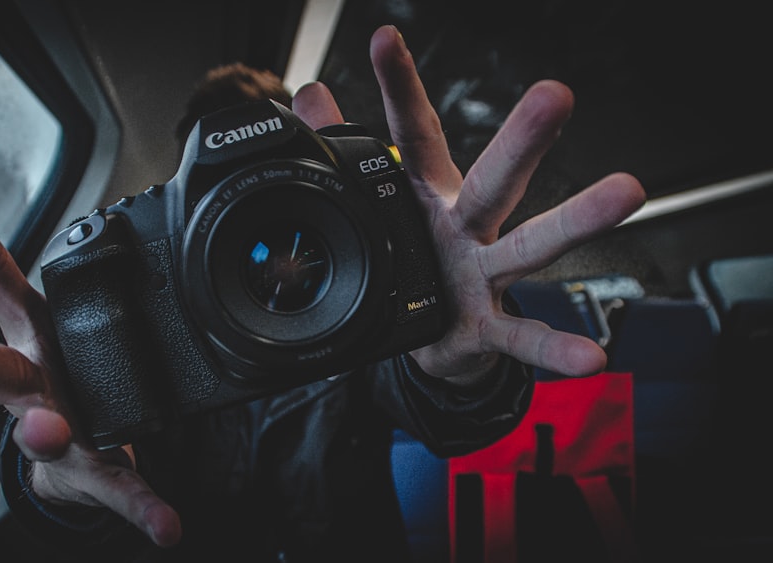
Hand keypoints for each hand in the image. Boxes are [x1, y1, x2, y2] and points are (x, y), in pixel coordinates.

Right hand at [0, 170, 182, 546]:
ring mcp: (61, 427)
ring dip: (44, 432)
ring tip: (49, 432)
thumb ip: (11, 268)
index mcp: (30, 331)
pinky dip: (142, 506)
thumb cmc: (64, 376)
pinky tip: (166, 525)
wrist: (77, 453)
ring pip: (45, 429)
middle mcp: (34, 380)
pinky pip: (121, 488)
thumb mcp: (43, 321)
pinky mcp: (97, 470)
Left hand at [292, 26, 645, 384]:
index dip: (400, 88)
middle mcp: (465, 227)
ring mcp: (483, 274)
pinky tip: (589, 357)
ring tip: (624, 191)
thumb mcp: (378, 205)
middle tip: (554, 93)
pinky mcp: (488, 324)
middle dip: (521, 138)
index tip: (384, 41)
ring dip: (577, 220)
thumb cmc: (411, 262)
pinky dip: (553, 346)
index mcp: (428, 196)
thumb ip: (346, 152)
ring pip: (531, 244)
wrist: (434, 338)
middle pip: (495, 178)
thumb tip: (309, 92)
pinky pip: (523, 336)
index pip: (414, 134)